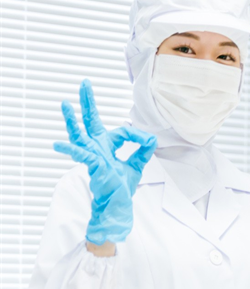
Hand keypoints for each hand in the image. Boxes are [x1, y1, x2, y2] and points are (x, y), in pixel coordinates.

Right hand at [54, 79, 156, 244]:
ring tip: (64, 104)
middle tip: (84, 84)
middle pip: (91, 121)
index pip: (121, 131)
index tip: (146, 140)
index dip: (137, 135)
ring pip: (80, 134)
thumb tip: (152, 139)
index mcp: (107, 146)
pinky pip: (81, 156)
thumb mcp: (137, 165)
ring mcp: (92, 156)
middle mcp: (97, 148)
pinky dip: (70, 150)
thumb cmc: (121, 186)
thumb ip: (143, 150)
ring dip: (72, 120)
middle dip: (88, 102)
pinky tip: (58, 144)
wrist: (117, 204)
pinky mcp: (92, 166)